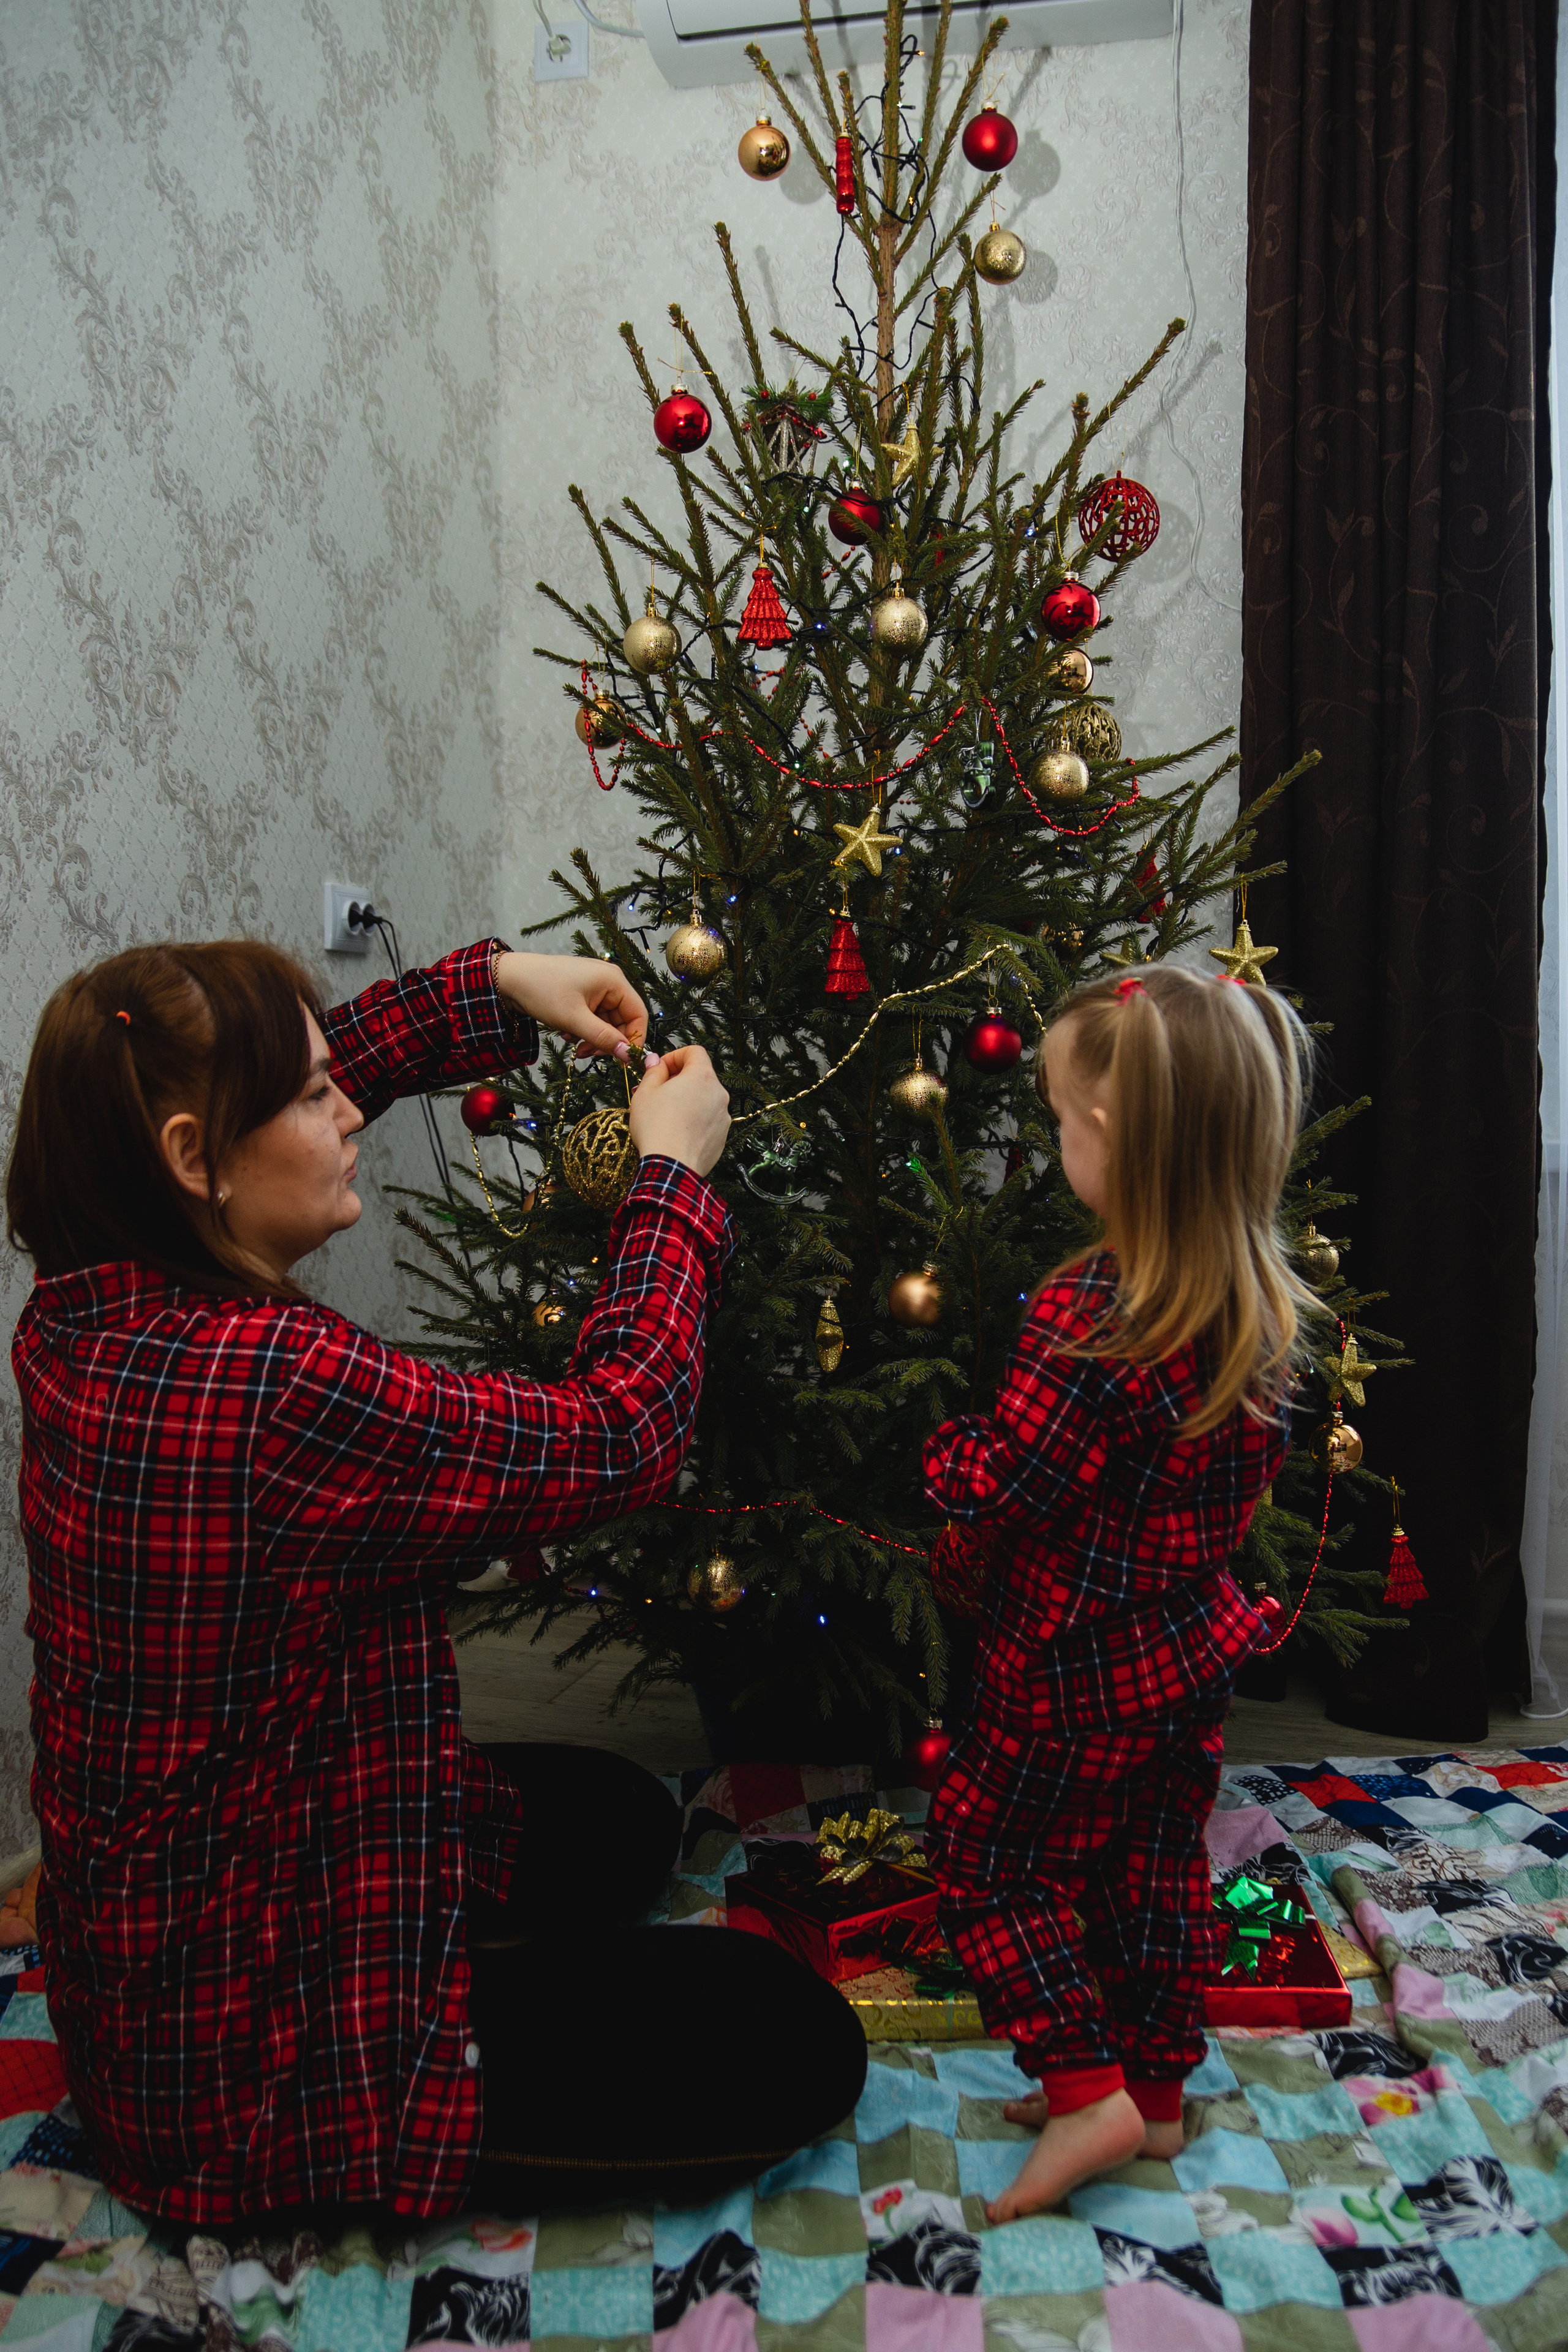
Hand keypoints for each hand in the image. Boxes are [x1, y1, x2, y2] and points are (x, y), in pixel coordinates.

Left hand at [494, 951, 646, 1060]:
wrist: (509, 978)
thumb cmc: (542, 992)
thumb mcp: (574, 1020)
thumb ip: (604, 1038)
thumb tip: (629, 1056)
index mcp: (613, 981)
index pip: (638, 1014)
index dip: (633, 1039)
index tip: (621, 1060)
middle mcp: (609, 981)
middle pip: (622, 1020)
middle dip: (606, 1040)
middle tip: (586, 1054)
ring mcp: (595, 986)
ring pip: (606, 1021)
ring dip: (592, 1037)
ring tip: (573, 1044)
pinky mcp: (583, 993)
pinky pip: (593, 1017)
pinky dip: (583, 1029)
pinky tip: (567, 1032)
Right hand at [628, 1046, 729, 1176]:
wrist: (671, 1167)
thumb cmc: (656, 1128)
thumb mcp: (646, 1093)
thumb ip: (653, 1071)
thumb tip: (656, 1062)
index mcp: (702, 1077)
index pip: (694, 1052)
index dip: (674, 1056)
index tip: (660, 1069)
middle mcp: (718, 1094)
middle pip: (700, 1076)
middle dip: (677, 1080)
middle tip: (656, 1093)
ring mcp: (723, 1117)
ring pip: (703, 1100)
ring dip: (686, 1101)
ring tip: (663, 1115)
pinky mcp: (721, 1137)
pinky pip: (707, 1120)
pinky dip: (693, 1121)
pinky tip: (676, 1132)